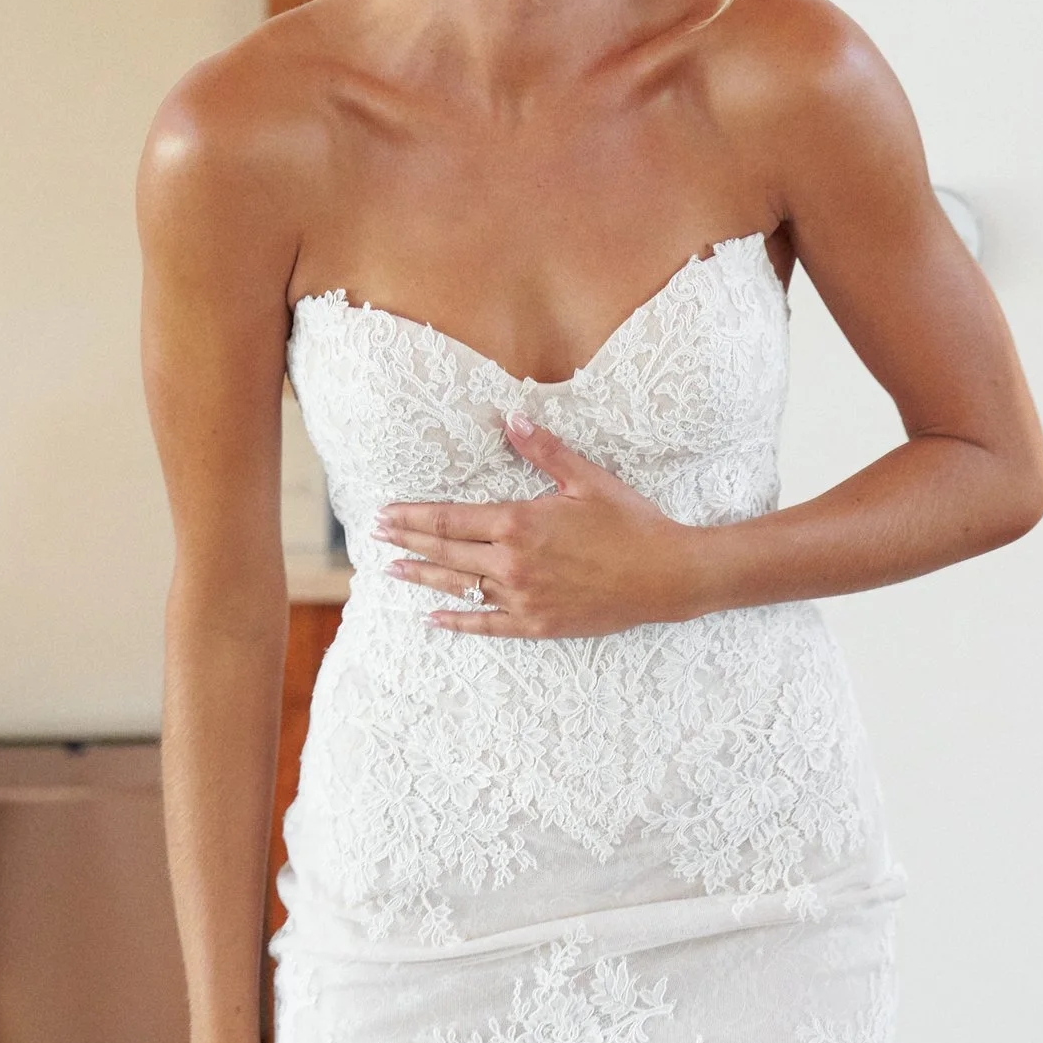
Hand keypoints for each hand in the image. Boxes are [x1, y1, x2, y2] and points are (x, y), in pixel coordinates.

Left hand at [376, 419, 710, 636]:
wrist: (667, 576)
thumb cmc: (631, 523)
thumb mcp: (587, 479)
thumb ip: (544, 450)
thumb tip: (510, 418)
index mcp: (519, 524)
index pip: (450, 519)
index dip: (414, 516)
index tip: (385, 514)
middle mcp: (512, 564)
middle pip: (446, 552)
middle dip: (407, 542)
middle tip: (375, 537)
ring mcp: (523, 598)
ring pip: (459, 587)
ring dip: (423, 577)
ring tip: (393, 570)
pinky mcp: (538, 624)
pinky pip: (487, 624)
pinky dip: (458, 621)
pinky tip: (433, 618)